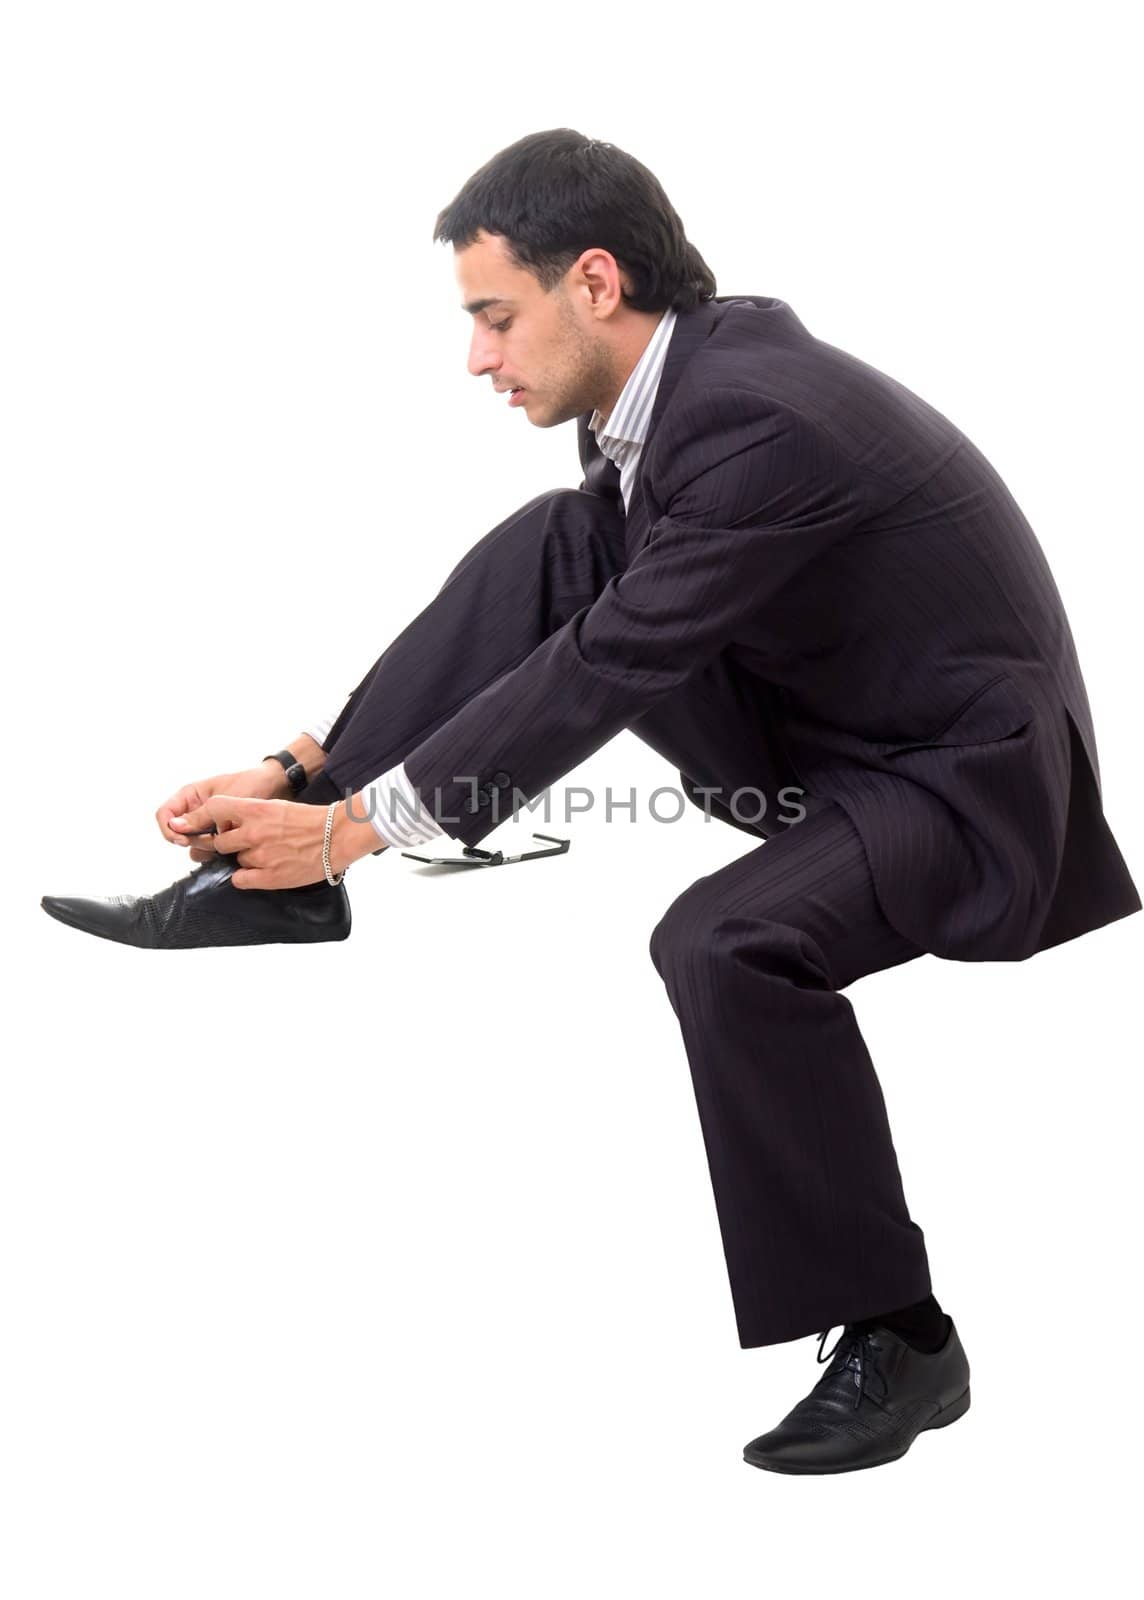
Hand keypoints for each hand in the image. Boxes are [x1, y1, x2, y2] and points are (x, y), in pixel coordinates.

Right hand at [157, 764, 285, 860]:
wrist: (275, 788)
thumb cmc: (250, 784)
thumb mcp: (223, 798)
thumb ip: (200, 814)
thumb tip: (175, 826)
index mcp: (190, 796)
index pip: (164, 815)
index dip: (169, 829)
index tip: (184, 840)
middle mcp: (194, 811)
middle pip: (178, 834)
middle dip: (193, 841)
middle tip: (213, 840)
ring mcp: (206, 825)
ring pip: (193, 845)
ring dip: (206, 848)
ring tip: (227, 841)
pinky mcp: (219, 836)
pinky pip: (209, 850)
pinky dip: (218, 852)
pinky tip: (232, 848)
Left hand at [170, 793, 379, 888]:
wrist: (337, 836)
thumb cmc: (308, 820)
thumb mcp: (275, 806)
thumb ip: (247, 813)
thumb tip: (219, 822)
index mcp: (255, 809)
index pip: (212, 809)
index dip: (196, 819)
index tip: (183, 825)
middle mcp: (253, 832)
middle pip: (218, 841)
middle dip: (226, 844)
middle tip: (244, 843)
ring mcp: (261, 855)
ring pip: (234, 860)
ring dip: (243, 859)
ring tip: (267, 854)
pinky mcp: (269, 876)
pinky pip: (241, 879)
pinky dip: (247, 877)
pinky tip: (264, 870)